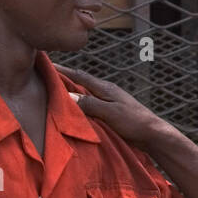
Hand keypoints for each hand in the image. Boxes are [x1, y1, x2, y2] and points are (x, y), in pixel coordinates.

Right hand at [54, 63, 176, 150]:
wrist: (153, 133)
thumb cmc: (134, 122)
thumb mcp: (110, 113)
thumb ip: (90, 104)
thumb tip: (68, 95)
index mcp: (105, 88)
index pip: (79, 75)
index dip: (62, 70)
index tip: (46, 64)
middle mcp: (106, 91)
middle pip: (80, 82)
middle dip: (63, 78)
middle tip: (43, 75)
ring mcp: (109, 100)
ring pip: (85, 93)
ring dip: (71, 90)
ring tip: (53, 90)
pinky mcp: (111, 111)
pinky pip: (90, 103)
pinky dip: (79, 102)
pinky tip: (73, 107)